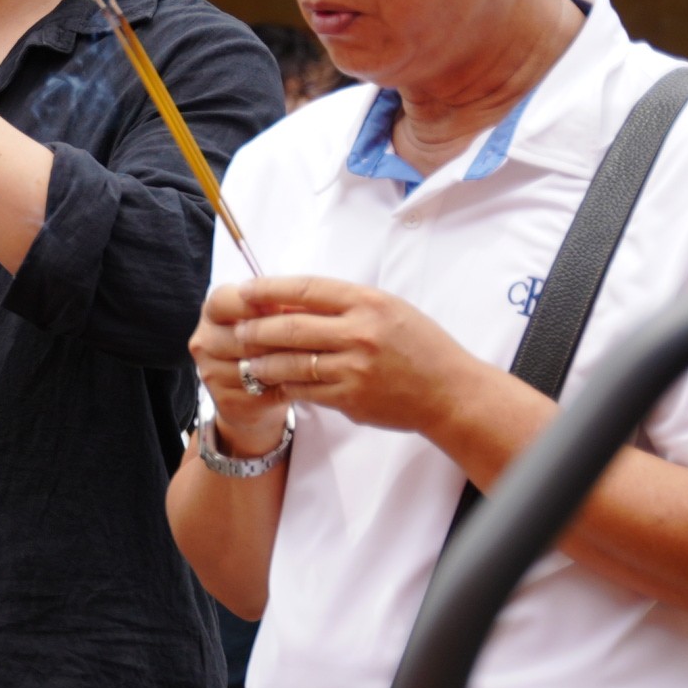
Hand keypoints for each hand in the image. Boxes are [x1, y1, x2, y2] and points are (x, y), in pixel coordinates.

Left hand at [199, 273, 476, 438]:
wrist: (450, 392)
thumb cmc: (420, 347)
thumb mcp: (389, 311)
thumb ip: (346, 306)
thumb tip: (292, 302)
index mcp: (369, 303)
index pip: (307, 289)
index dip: (269, 289)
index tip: (245, 290)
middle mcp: (360, 332)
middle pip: (290, 327)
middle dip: (256, 329)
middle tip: (237, 330)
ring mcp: (353, 367)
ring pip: (290, 362)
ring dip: (262, 363)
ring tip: (247, 361)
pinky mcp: (350, 397)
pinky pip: (305, 390)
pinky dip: (286, 386)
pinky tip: (275, 383)